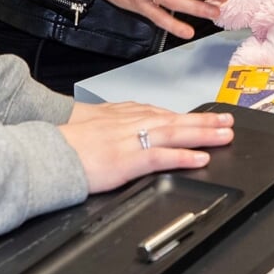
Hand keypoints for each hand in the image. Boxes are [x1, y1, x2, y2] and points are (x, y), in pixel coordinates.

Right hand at [58, 102, 233, 191]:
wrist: (45, 150)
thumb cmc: (64, 141)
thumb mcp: (91, 125)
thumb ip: (113, 125)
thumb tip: (127, 130)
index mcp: (122, 115)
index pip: (161, 113)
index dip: (186, 116)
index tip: (206, 117)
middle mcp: (130, 123)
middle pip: (174, 120)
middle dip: (204, 121)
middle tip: (228, 121)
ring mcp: (129, 140)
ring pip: (174, 133)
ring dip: (202, 134)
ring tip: (225, 135)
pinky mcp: (126, 159)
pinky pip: (160, 156)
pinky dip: (183, 156)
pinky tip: (200, 158)